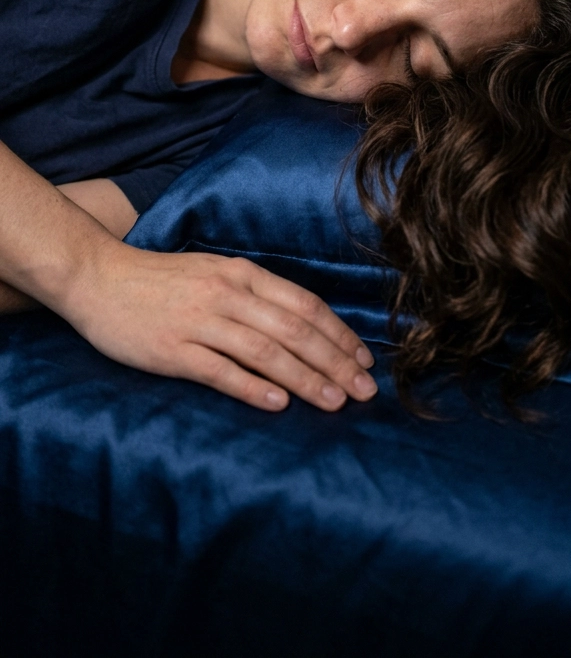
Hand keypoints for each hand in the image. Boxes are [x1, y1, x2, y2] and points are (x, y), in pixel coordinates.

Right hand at [66, 238, 377, 412]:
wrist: (98, 278)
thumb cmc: (161, 280)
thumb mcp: (215, 273)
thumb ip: (254, 296)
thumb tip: (303, 327)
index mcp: (242, 274)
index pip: (304, 304)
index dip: (339, 334)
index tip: (364, 360)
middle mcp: (227, 294)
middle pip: (294, 330)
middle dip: (335, 361)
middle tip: (365, 391)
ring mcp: (200, 321)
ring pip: (266, 352)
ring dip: (305, 379)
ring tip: (334, 402)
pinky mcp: (173, 350)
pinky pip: (221, 372)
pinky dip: (254, 389)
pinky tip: (279, 405)